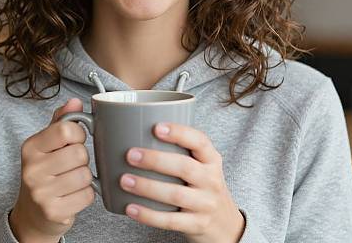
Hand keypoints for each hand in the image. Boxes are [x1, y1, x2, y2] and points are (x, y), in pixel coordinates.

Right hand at [9, 98, 94, 242]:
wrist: (32, 214)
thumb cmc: (45, 171)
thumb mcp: (48, 143)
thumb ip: (62, 120)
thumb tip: (75, 101)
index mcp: (30, 147)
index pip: (67, 129)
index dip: (78, 134)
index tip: (73, 141)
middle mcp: (32, 169)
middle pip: (79, 154)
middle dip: (82, 158)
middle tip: (72, 164)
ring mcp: (41, 193)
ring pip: (85, 175)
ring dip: (85, 177)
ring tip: (72, 179)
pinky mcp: (53, 212)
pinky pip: (87, 196)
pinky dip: (86, 194)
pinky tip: (73, 195)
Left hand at [119, 122, 244, 242]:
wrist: (226, 224)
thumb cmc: (203, 185)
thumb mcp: (202, 165)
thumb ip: (180, 151)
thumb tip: (135, 135)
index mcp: (211, 159)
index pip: (199, 141)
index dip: (179, 133)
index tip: (156, 127)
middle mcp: (211, 180)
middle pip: (184, 167)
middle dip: (155, 160)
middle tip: (130, 155)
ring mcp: (205, 204)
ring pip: (175, 194)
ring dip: (147, 187)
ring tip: (125, 180)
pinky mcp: (197, 225)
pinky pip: (170, 220)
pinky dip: (148, 215)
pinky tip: (130, 208)